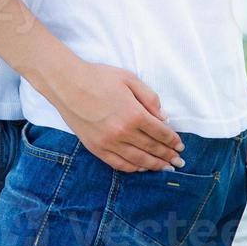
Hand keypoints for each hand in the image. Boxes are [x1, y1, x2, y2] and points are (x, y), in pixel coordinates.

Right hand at [45, 59, 183, 172]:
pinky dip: (133, 168)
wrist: (66, 84)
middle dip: (168, 156)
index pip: (161, 133)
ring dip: (155, 165)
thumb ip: (149, 98)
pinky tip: (141, 168)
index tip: (180, 146)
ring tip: (165, 168)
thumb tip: (164, 117)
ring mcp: (109, 142)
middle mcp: (123, 132)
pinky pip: (119, 164)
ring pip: (138, 160)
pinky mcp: (96, 148)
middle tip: (178, 162)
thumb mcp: (128, 79)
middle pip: (152, 148)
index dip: (173, 141)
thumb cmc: (97, 77)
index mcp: (134, 114)